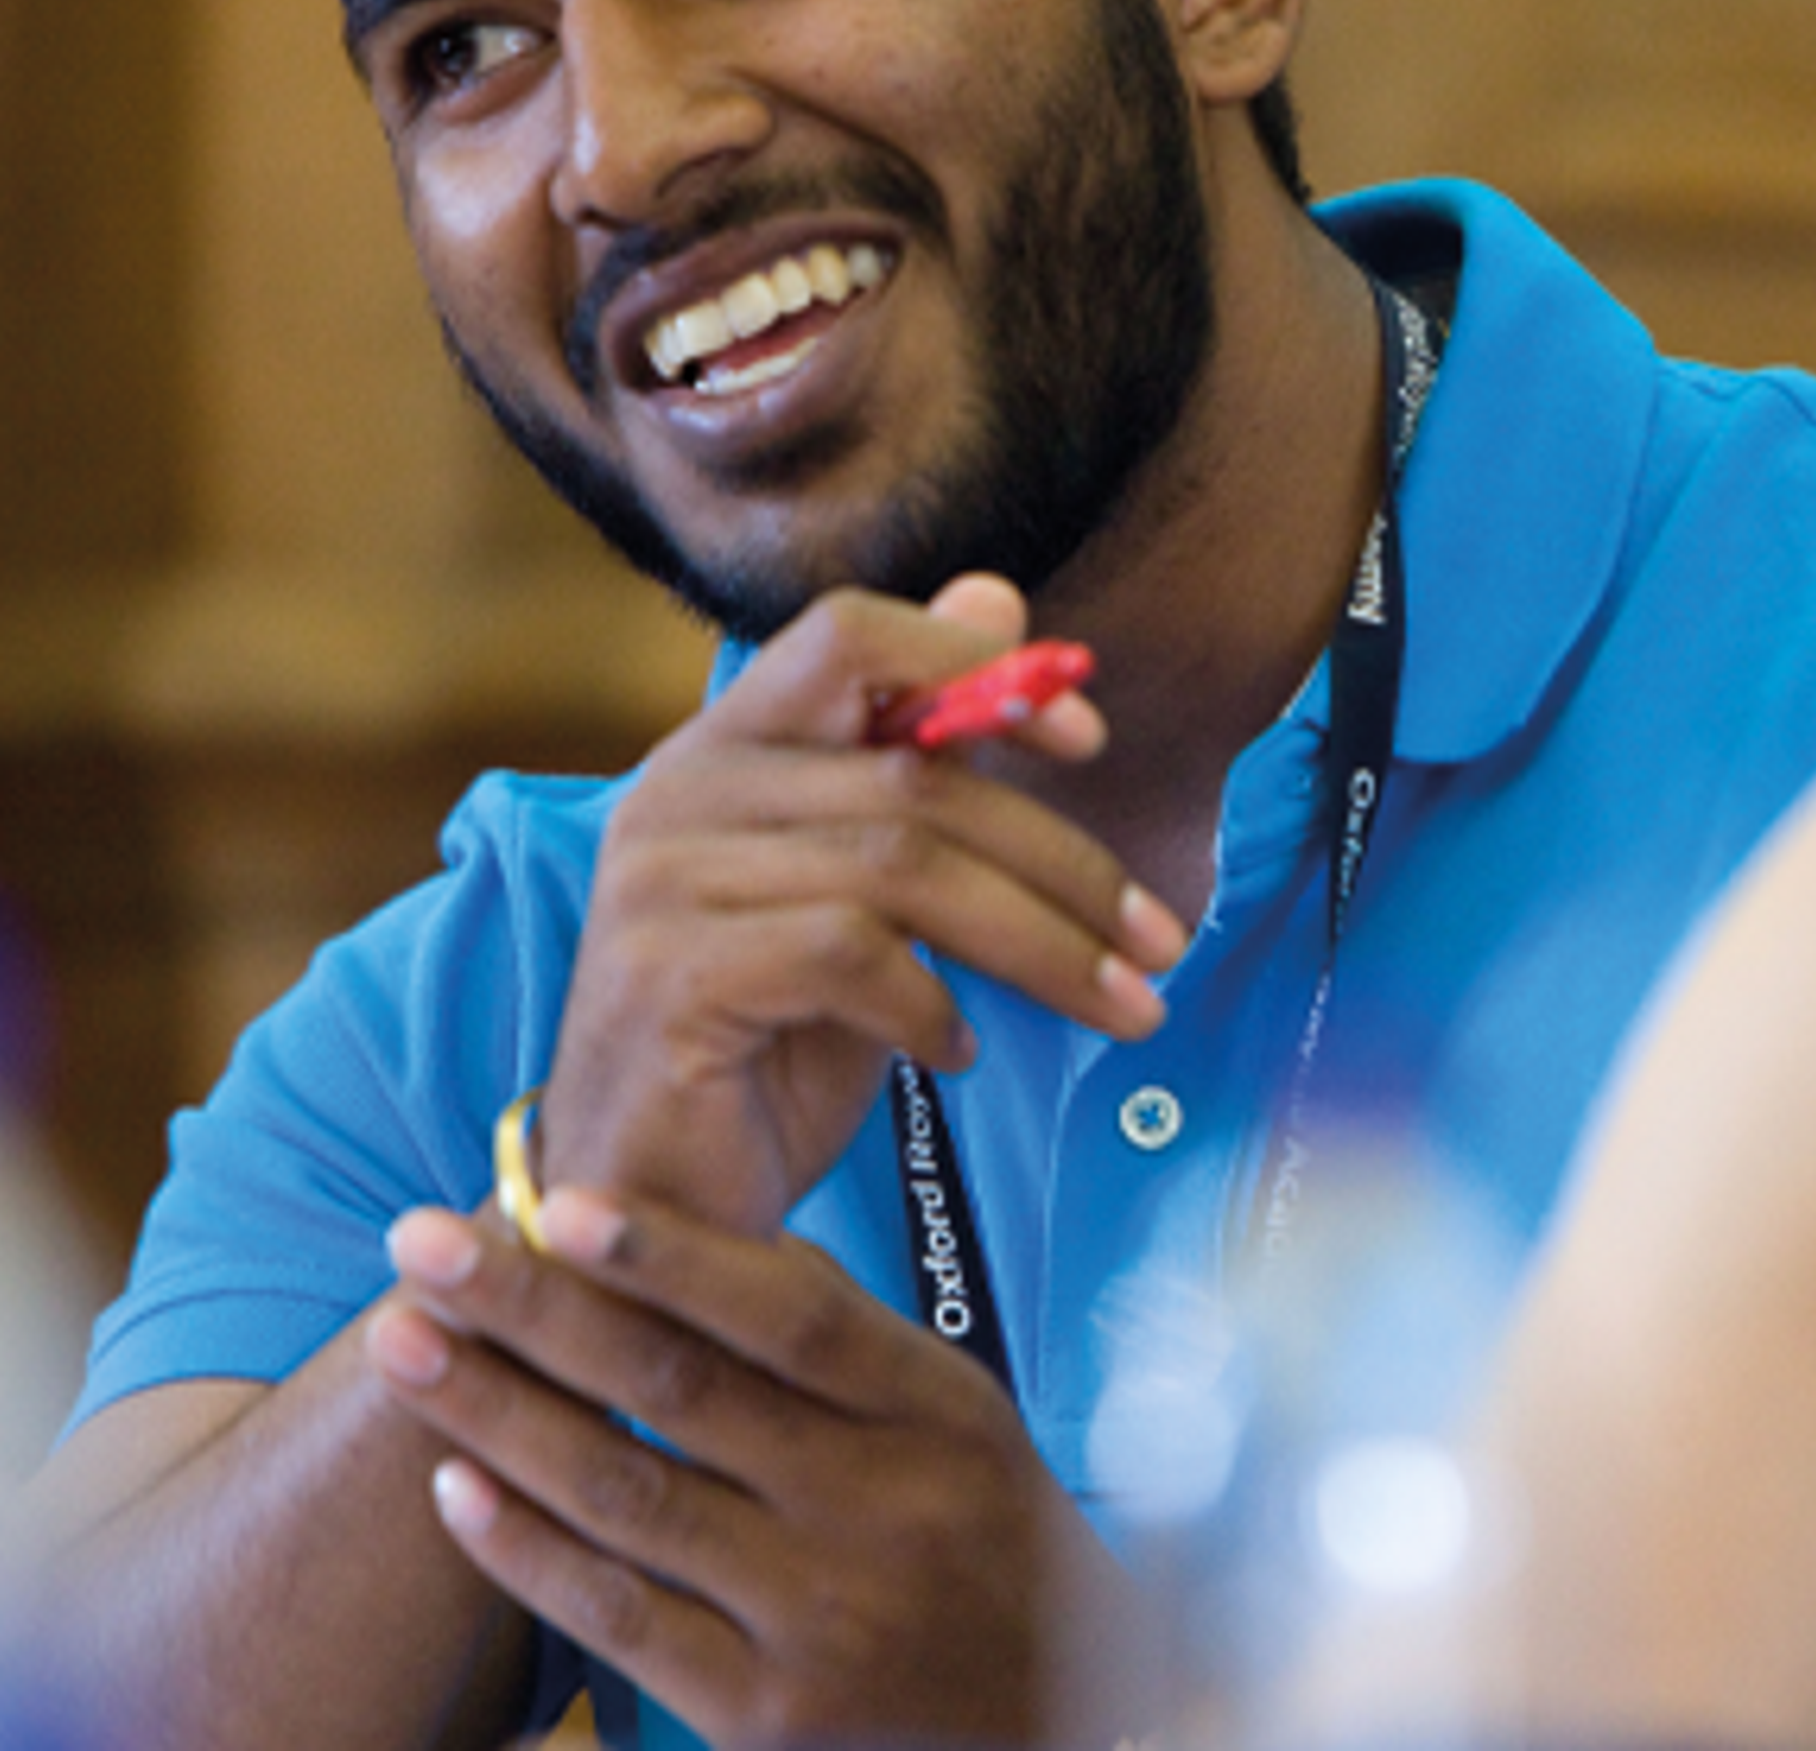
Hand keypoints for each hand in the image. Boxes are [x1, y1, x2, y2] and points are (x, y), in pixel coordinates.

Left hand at [364, 1188, 1117, 1746]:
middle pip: (679, 1393)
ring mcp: (819, 1622)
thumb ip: (835, 1336)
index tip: (550, 1199)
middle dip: (532, 1308)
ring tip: (403, 1343)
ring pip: (626, 1498)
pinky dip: (526, 1550)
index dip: (668, 1254)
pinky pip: (618, 1618)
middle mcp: (881, 1513)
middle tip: (418, 1241)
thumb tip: (681, 1240)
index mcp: (937, 1414)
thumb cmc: (979, 1530)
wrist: (1060, 1711)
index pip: (791, 1315)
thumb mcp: (955, 1412)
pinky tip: (456, 1485)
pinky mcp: (765, 1715)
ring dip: (495, 1413)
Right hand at [549, 574, 1187, 1232]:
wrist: (652, 1217)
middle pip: (914, 775)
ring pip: (902, 867)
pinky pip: (845, 954)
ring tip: (1122, 1009)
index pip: (850, 636)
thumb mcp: (865, 897)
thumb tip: (1001, 597)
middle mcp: (675, 794)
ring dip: (1042, 946)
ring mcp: (659, 883)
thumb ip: (919, 761)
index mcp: (721, 751)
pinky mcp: (669, 977)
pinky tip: (960, 1050)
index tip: (1087, 741)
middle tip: (1163, 944)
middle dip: (1066, 862)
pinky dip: (930, 1004)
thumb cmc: (766, 1052)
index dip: (978, 667)